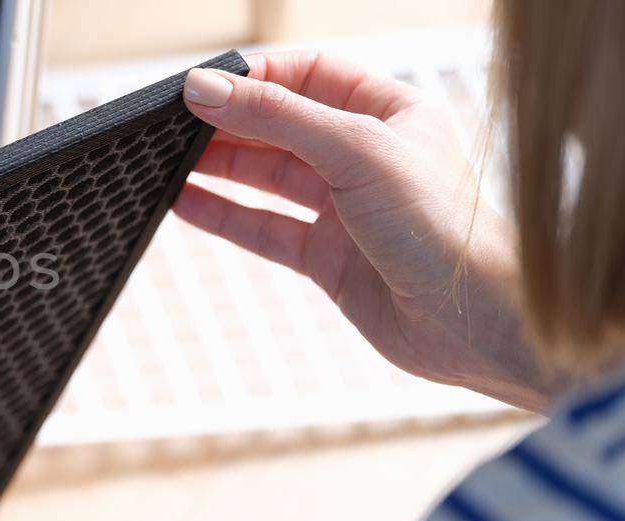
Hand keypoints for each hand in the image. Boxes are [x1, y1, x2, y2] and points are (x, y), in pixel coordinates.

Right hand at [173, 51, 568, 411]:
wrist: (478, 324)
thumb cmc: (446, 228)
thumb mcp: (356, 152)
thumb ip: (276, 118)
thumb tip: (206, 89)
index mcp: (391, 113)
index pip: (311, 74)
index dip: (258, 76)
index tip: (207, 85)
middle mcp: (367, 157)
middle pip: (280, 125)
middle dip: (228, 122)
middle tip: (172, 124)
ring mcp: (345, 209)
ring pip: (266, 177)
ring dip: (217, 167)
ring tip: (163, 161)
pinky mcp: (327, 258)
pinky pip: (263, 227)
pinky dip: (222, 214)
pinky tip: (182, 203)